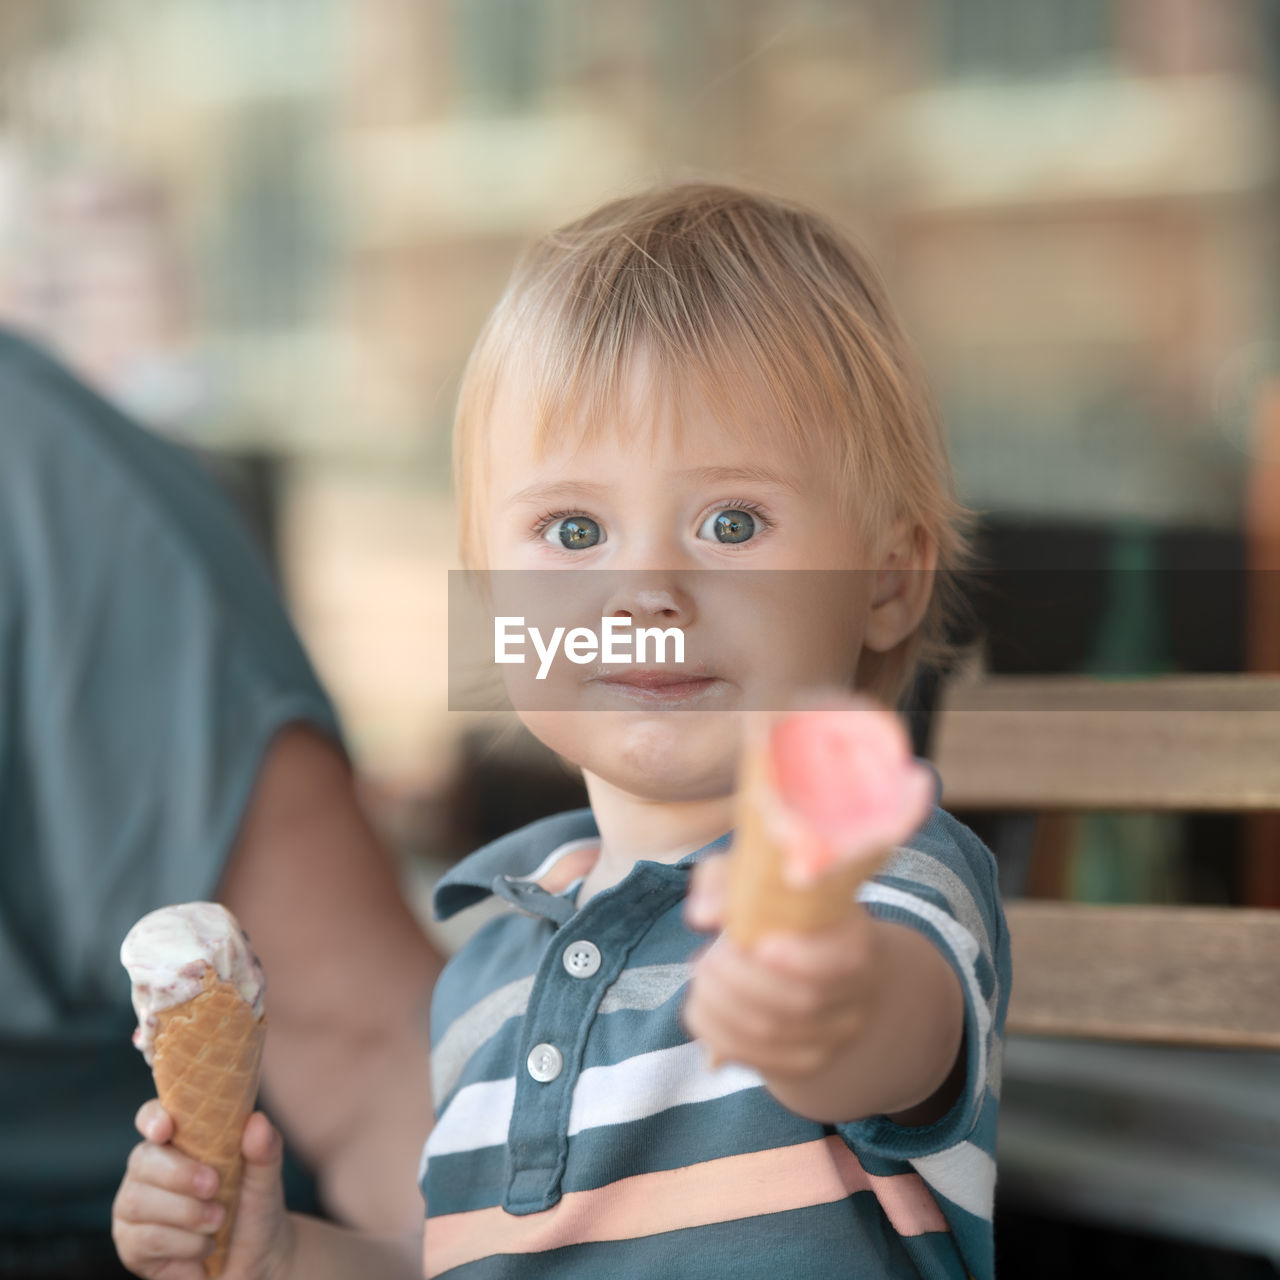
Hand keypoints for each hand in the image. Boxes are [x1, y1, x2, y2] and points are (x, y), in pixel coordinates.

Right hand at [112, 1101, 292, 1279]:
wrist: (256, 1259)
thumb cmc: (255, 1207)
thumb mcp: (266, 1178)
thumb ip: (264, 1149)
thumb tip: (257, 1122)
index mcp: (179, 1141)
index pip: (152, 1117)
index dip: (152, 1118)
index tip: (167, 1129)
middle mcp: (150, 1170)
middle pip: (142, 1160)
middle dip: (179, 1174)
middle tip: (214, 1187)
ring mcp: (135, 1208)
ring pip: (138, 1202)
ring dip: (186, 1214)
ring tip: (219, 1222)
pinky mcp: (132, 1246)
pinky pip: (144, 1240)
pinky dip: (183, 1245)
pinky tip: (205, 1247)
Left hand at [682, 855, 880, 1085]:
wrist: (807, 961)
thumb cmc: (777, 910)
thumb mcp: (756, 880)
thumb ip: (726, 882)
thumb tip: (703, 914)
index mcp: (855, 941)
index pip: (844, 961)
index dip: (803, 959)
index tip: (761, 945)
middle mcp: (855, 995)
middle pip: (802, 1002)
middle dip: (741, 980)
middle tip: (707, 956)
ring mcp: (833, 1037)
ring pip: (773, 1033)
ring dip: (721, 1004)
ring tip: (700, 974)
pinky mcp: (803, 1064)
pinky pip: (754, 1057)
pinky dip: (715, 1030)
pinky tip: (700, 1002)